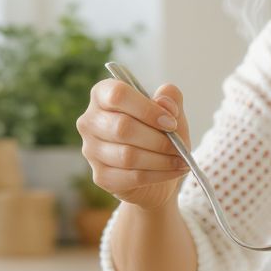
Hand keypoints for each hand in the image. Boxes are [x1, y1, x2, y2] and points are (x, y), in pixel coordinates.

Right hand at [76, 78, 190, 212]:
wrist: (155, 170)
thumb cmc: (158, 131)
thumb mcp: (170, 110)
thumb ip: (170, 98)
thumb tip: (165, 102)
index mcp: (103, 95)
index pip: (118, 94)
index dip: (147, 109)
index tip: (171, 122)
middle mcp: (90, 121)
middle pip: (122, 127)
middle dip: (158, 139)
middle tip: (179, 146)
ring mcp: (91, 150)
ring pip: (127, 155)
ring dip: (161, 159)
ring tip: (181, 159)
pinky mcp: (101, 176)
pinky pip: (132, 176)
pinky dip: (159, 174)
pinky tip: (174, 170)